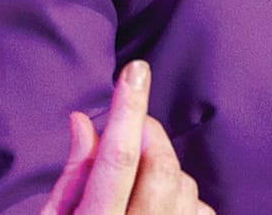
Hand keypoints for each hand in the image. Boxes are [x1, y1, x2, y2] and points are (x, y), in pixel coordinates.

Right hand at [40, 61, 213, 214]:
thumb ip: (71, 178)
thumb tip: (84, 120)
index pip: (115, 161)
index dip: (126, 111)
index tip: (134, 70)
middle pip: (159, 169)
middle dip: (148, 134)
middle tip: (129, 126)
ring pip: (184, 186)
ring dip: (163, 168)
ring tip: (133, 182)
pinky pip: (200, 211)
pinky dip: (183, 200)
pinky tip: (156, 210)